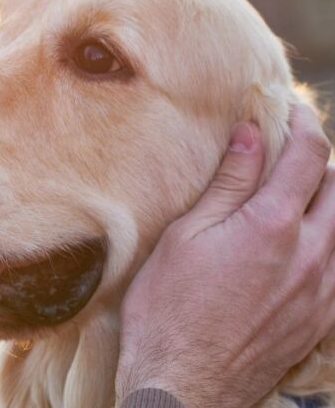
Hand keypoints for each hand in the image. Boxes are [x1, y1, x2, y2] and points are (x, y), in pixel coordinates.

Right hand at [116, 103, 333, 407]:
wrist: (185, 383)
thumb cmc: (169, 310)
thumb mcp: (185, 237)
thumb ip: (227, 185)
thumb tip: (251, 136)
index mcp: (272, 226)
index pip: (308, 155)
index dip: (302, 121)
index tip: (290, 107)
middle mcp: (311, 254)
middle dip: (320, 159)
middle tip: (292, 147)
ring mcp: (323, 289)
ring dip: (328, 200)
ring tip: (298, 193)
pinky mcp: (322, 318)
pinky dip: (329, 241)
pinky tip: (305, 243)